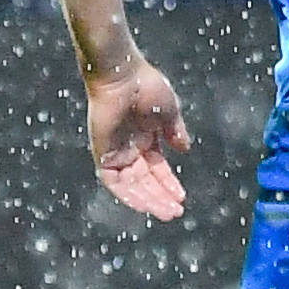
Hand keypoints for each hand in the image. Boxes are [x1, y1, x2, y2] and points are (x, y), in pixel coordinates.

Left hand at [86, 51, 191, 221]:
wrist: (123, 76)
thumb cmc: (146, 87)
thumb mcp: (169, 111)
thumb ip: (175, 131)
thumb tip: (185, 149)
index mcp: (145, 138)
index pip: (157, 169)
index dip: (168, 184)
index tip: (181, 197)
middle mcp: (130, 148)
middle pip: (145, 181)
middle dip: (160, 197)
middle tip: (175, 212)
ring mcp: (115, 153)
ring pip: (131, 186)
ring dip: (148, 200)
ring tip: (166, 212)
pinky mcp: (103, 155)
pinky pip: (114, 182)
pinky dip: (129, 195)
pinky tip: (145, 204)